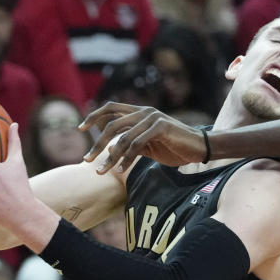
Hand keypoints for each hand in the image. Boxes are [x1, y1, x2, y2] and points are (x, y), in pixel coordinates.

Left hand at [80, 102, 207, 171]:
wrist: (199, 148)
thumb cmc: (174, 147)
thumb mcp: (148, 146)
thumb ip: (130, 145)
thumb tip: (110, 148)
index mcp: (140, 112)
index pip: (111, 108)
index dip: (94, 116)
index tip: (80, 129)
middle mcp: (144, 111)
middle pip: (112, 125)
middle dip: (97, 144)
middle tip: (87, 159)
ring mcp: (153, 118)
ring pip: (123, 138)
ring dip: (110, 157)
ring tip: (102, 171)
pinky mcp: (161, 127)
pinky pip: (137, 144)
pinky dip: (127, 159)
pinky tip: (121, 170)